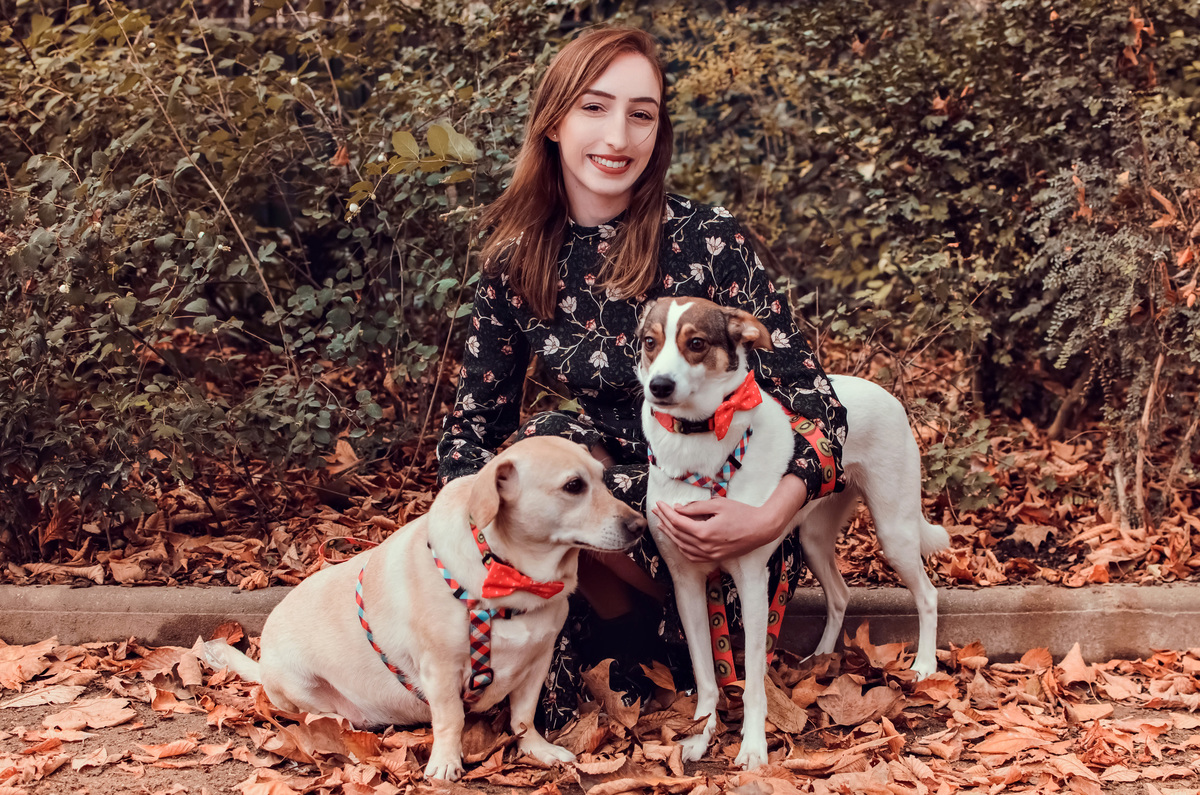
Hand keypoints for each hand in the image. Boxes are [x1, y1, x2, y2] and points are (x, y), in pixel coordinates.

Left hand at [650, 475, 808, 563]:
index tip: (660, 504)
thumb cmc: (742, 514)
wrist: (761, 529)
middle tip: (657, 511)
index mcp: (704, 532)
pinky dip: (682, 548)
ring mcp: (710, 554)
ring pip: (683, 546)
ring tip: (662, 524)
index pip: (677, 522)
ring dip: (671, 535)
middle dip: (665, 521)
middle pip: (677, 534)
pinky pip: (693, 556)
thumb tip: (678, 508)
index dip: (666, 512)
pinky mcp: (715, 558)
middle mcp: (705, 546)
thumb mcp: (718, 504)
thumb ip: (696, 507)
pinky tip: (678, 540)